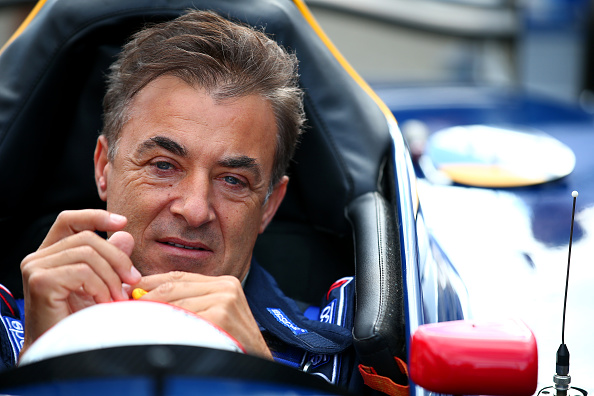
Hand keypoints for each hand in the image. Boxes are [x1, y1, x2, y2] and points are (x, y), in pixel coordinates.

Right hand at [20, 210, 140, 350]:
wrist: (63, 350)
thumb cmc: (80, 319)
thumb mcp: (100, 283)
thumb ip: (110, 259)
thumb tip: (125, 235)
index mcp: (51, 254)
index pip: (70, 220)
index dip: (96, 216)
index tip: (123, 222)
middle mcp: (38, 258)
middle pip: (87, 238)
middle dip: (117, 258)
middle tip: (132, 281)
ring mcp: (36, 268)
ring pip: (88, 254)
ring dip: (111, 277)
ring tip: (117, 298)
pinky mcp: (40, 281)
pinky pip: (83, 272)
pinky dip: (100, 287)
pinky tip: (103, 302)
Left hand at [134, 271, 271, 359]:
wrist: (258, 366)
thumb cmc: (230, 343)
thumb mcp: (213, 316)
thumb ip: (187, 302)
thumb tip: (141, 295)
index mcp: (223, 283)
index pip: (177, 277)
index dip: (149, 283)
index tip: (127, 293)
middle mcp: (226, 286)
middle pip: (172, 288)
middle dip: (145, 298)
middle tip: (122, 308)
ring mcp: (225, 300)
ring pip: (174, 304)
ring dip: (151, 314)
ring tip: (131, 323)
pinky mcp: (221, 316)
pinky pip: (182, 319)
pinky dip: (164, 326)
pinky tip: (152, 334)